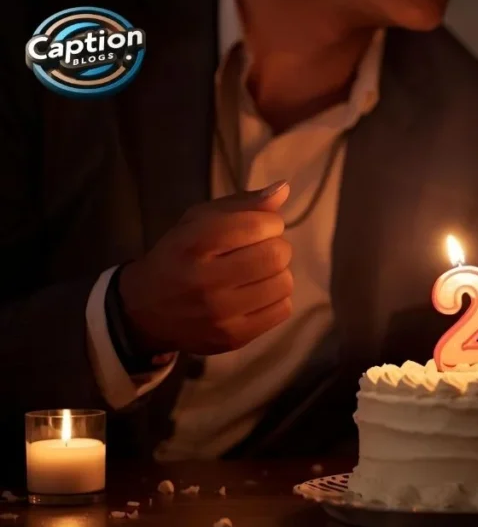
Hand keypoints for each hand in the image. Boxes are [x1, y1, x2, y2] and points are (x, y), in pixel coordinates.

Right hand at [118, 181, 294, 355]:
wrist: (144, 310)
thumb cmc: (179, 256)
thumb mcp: (198, 221)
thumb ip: (242, 204)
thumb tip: (283, 189)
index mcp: (194, 243)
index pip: (258, 225)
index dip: (270, 223)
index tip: (260, 227)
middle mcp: (205, 280)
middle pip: (276, 255)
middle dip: (277, 247)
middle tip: (260, 251)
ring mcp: (220, 314)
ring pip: (284, 283)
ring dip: (278, 273)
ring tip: (257, 273)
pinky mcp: (233, 338)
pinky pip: (283, 310)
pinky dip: (277, 298)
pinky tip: (256, 294)